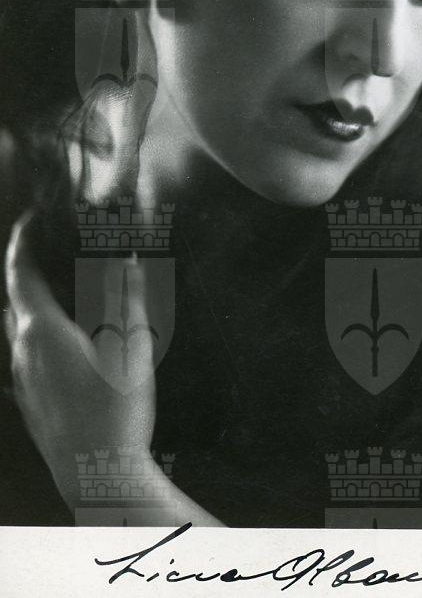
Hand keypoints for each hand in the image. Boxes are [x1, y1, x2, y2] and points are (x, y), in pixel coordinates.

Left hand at [4, 211, 155, 510]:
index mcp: (40, 330)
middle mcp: (22, 352)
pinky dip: (38, 332)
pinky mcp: (32, 402)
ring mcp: (23, 381)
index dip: (22, 241)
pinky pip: (26, 354)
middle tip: (50, 248)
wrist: (99, 478)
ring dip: (33, 303)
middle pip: (14, 298)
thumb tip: (128, 259)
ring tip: (62, 288)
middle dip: (26, 269)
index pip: (19, 272)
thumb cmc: (117, 411)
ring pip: (19, 328)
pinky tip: (68, 339)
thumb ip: (127, 297)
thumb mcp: (132, 345)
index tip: (31, 218)